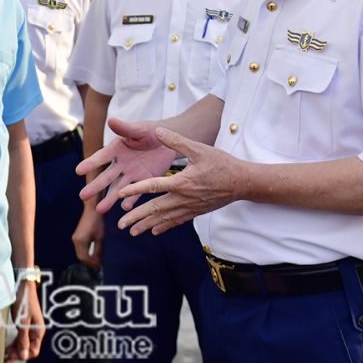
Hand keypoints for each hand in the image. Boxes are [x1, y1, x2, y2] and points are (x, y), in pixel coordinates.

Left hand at [5, 280, 43, 362]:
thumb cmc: (24, 301)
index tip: (11, 355)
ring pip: (24, 343)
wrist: (22, 284)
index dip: (23, 355)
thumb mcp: (22, 322)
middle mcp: (36, 330)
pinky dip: (14, 342)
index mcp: (39, 331)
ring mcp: (30, 327)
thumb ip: (23, 339)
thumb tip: (24, 356)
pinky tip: (8, 345)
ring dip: (15, 349)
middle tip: (5, 356)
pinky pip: (21, 337)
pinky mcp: (24, 323)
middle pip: (28, 348)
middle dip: (18, 353)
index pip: (33, 351)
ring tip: (5, 354)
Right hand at [72, 205, 104, 267]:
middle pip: (81, 257)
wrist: (93, 209)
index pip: (84, 258)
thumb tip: (99, 261)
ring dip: (88, 257)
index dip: (92, 264)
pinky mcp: (77, 235)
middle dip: (90, 262)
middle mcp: (75, 240)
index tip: (100, 266)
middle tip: (99, 265)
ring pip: (80, 253)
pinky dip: (86, 252)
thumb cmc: (98, 222)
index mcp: (80, 241)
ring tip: (98, 260)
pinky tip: (94, 252)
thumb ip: (99, 250)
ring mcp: (75, 237)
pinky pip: (80, 248)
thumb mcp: (101, 237)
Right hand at [76, 118, 176, 213]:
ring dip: (110, 198)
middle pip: (107, 177)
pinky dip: (131, 200)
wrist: (170, 141)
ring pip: (119, 188)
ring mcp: (132, 174)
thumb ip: (125, 128)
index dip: (90, 163)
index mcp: (117, 149)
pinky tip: (125, 208)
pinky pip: (137, 192)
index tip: (78, 170)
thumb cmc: (151, 131)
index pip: (101, 157)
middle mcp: (121, 164)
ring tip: (100, 209)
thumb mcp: (139, 129)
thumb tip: (110, 120)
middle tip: (82, 197)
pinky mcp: (145, 181)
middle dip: (95, 187)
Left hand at [116, 127, 249, 235]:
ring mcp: (190, 207)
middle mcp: (183, 198)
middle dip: (136, 217)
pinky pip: (177, 221)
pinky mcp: (196, 211)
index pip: (153, 187)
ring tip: (132, 232)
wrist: (243, 182)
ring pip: (164, 219)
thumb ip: (177, 141)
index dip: (135, 190)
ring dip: (147, 225)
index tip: (120, 195)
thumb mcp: (199, 148)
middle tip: (120, 225)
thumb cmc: (222, 164)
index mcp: (182, 182)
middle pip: (155, 209)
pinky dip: (164, 226)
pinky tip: (154, 232)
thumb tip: (159, 130)